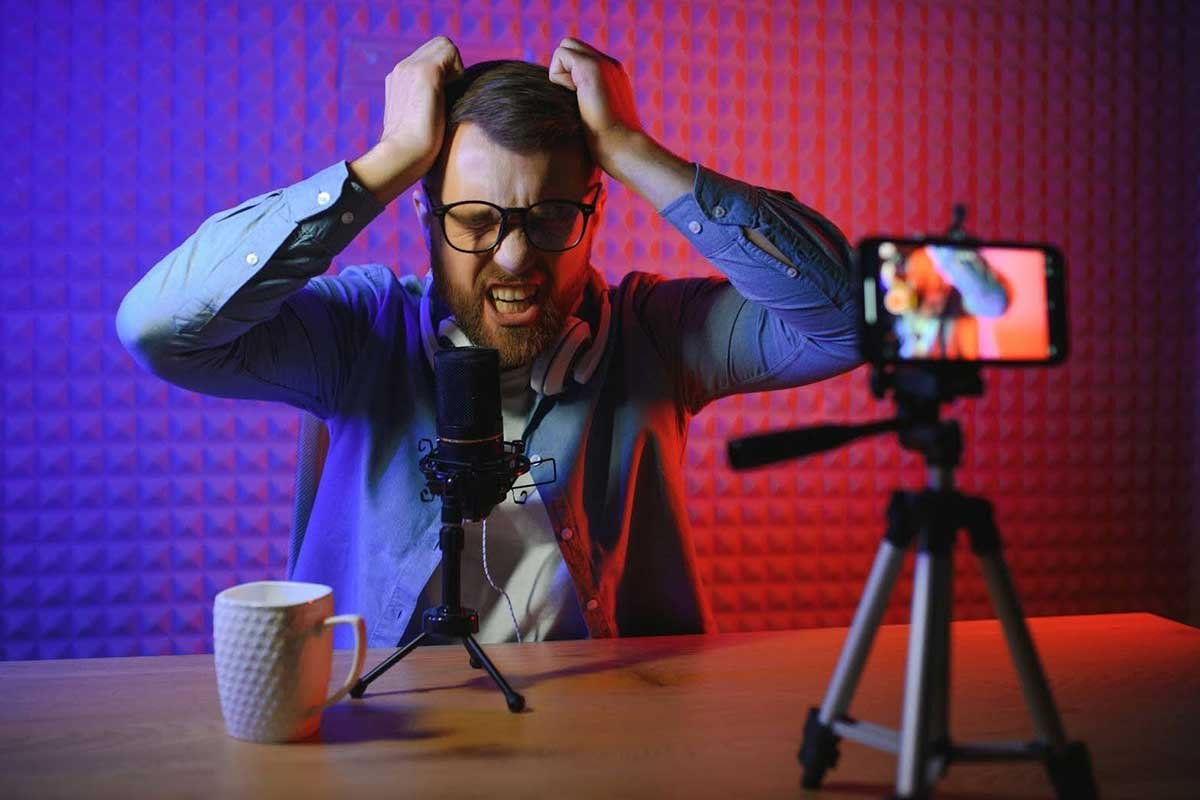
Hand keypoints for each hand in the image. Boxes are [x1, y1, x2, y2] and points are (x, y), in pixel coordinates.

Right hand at [350, 36, 463, 203]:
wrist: (402, 156)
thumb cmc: (414, 151)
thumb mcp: (418, 123)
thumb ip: (426, 107)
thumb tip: (446, 108)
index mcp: (398, 80)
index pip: (428, 57)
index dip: (445, 72)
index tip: (446, 99)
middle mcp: (401, 69)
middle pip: (437, 46)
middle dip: (451, 66)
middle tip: (451, 96)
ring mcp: (409, 67)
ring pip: (444, 45)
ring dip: (455, 67)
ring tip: (450, 96)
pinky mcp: (424, 71)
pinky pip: (450, 51)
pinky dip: (458, 70)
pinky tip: (452, 95)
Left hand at [548, 37, 643, 176]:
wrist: (622, 147)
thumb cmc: (608, 145)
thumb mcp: (595, 120)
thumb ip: (584, 104)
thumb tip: (564, 102)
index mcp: (613, 76)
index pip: (580, 58)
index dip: (569, 76)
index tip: (579, 104)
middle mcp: (610, 65)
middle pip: (571, 47)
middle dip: (563, 70)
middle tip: (573, 98)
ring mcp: (604, 63)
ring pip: (565, 47)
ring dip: (561, 73)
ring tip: (576, 98)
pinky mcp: (592, 67)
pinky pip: (561, 55)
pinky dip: (559, 77)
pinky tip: (575, 96)